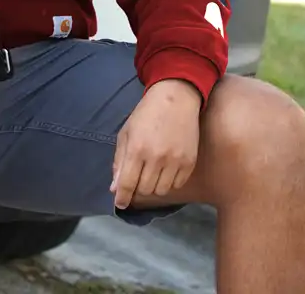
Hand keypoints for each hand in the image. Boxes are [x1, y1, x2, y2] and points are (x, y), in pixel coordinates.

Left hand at [110, 79, 201, 209]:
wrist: (175, 100)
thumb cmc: (145, 115)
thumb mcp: (126, 133)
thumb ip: (119, 161)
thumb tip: (114, 188)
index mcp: (137, 149)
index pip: (128, 183)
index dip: (122, 197)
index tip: (120, 203)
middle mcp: (156, 158)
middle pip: (145, 190)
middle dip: (137, 188)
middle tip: (137, 177)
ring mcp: (175, 161)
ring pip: (161, 190)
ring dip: (153, 186)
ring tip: (152, 171)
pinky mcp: (189, 162)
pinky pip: (177, 185)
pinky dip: (169, 182)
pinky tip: (166, 169)